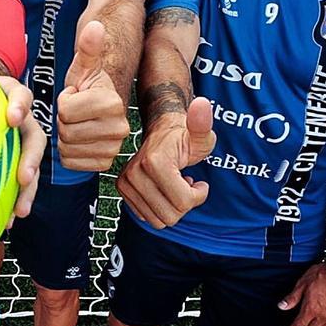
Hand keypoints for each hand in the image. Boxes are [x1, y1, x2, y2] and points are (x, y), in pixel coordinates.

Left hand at [0, 13, 41, 223]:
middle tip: (25, 175)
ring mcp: (15, 140)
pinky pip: (17, 181)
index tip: (12, 117)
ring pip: (31, 161)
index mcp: (1, 90)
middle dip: (33, 155)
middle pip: (35, 133)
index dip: (19, 103)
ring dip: (29, 186)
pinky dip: (15, 199)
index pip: (17, 92)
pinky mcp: (9, 161)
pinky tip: (7, 222)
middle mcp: (15, 115)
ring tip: (20, 209)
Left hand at [56, 21, 129, 171]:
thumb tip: (95, 26)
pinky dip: (68, 153)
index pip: (66, 110)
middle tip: (75, 111)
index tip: (75, 95)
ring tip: (77, 123)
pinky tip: (78, 139)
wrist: (99, 105)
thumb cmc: (88, 84)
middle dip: (63, 120)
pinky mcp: (105, 163)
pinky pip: (71, 162)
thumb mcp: (85, 65)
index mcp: (113, 103)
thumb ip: (89, 47)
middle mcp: (119, 128)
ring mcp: (114, 148)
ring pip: (67, 148)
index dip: (63, 101)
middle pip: (66, 131)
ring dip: (65, 136)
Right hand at [115, 96, 214, 227]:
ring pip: (157, 221)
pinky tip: (163, 190)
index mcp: (154, 162)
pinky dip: (158, 208)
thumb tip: (203, 104)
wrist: (161, 132)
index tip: (199, 181)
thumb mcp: (201, 134)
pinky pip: (146, 217)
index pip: (184, 203)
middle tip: (186, 184)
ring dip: (171, 207)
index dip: (198, 195)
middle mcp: (134, 174)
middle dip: (184, 204)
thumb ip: (203, 123)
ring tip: (174, 186)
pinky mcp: (122, 190)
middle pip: (170, 216)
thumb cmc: (186, 136)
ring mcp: (125, 182)